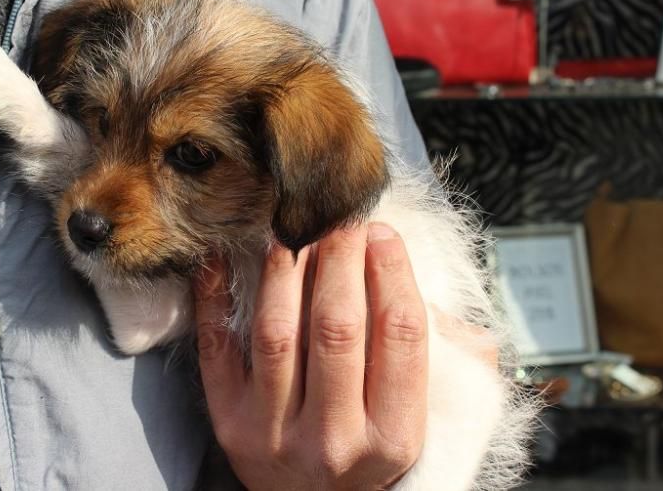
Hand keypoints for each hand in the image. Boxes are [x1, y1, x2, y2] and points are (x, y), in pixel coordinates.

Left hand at [194, 222, 428, 489]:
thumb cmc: (369, 445)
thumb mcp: (419, 417)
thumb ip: (447, 361)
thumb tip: (441, 294)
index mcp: (393, 435)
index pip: (400, 338)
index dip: (393, 273)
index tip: (382, 233)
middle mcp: (334, 438)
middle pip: (337, 328)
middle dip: (340, 259)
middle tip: (338, 217)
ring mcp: (273, 432)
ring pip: (278, 332)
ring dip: (284, 270)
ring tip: (291, 228)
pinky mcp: (227, 422)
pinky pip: (217, 347)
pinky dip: (215, 297)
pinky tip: (223, 257)